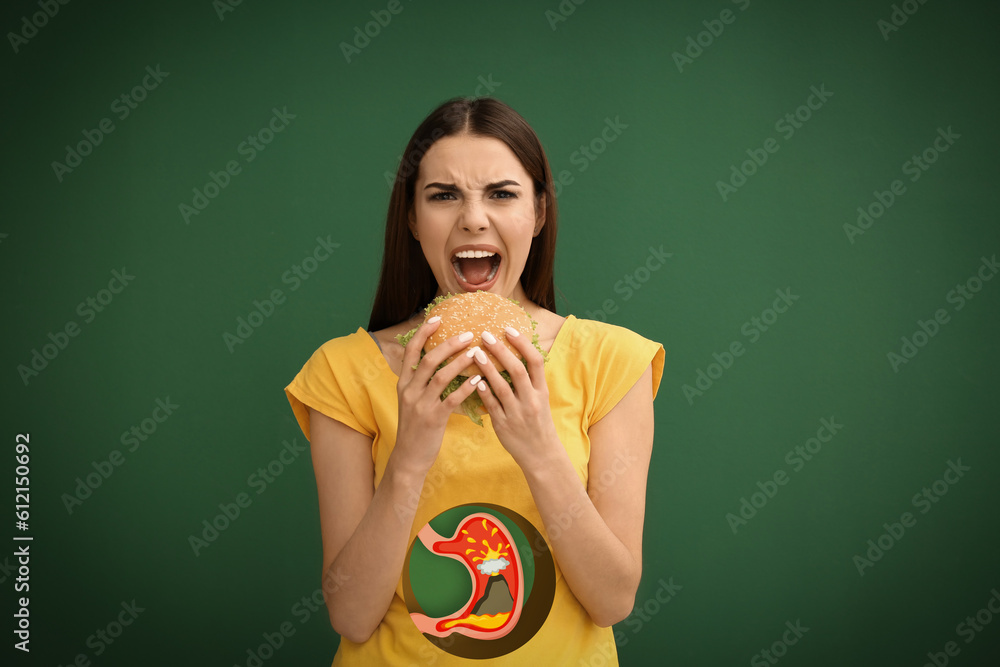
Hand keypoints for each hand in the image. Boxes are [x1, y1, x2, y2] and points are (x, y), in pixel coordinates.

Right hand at [394, 318, 476, 474]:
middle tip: (468, 334)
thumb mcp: (411, 401)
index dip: (423, 333)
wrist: (408, 458)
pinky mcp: (433, 420)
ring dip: (460, 362)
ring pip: (441, 377)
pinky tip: (480, 380)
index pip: (411, 352)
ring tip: (477, 353)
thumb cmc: (415, 428)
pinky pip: (452, 400)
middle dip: (449, 344)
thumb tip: (438, 360)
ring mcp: (421, 405)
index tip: (437, 319)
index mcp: (404, 384)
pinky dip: (466, 388)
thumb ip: (421, 382)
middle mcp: (410, 391)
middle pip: (429, 360)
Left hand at [470, 326, 559, 466]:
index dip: (522, 343)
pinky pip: (491, 405)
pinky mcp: (503, 425)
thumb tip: (516, 354)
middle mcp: (531, 401)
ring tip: (474, 353)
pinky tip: (474, 379)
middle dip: (501, 351)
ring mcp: (517, 413)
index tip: (508, 329)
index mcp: (542, 392)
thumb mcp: (541, 400)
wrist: (542, 455)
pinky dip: (483, 391)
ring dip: (487, 368)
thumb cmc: (539, 424)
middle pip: (517, 370)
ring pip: (501, 386)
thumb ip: (531, 381)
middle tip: (486, 335)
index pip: (536, 362)